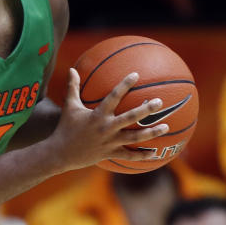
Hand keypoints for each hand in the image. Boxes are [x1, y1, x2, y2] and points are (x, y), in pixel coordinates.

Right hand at [46, 69, 169, 171]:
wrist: (60, 153)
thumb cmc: (65, 127)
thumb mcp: (69, 106)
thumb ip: (72, 87)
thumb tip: (71, 69)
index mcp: (97, 115)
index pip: (113, 97)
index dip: (124, 85)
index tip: (136, 74)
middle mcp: (106, 128)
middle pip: (130, 118)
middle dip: (146, 109)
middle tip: (159, 102)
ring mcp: (109, 142)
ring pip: (134, 137)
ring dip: (151, 132)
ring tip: (166, 126)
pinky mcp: (110, 153)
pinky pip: (129, 155)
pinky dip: (142, 155)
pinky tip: (154, 153)